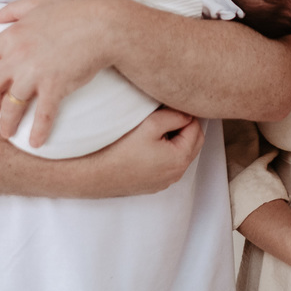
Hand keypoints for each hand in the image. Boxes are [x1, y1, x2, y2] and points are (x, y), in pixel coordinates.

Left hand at [0, 0, 118, 146]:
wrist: (103, 24)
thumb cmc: (74, 11)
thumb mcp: (39, 2)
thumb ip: (13, 10)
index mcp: (12, 36)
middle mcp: (17, 56)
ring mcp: (35, 73)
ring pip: (11, 105)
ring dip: (7, 123)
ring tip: (6, 134)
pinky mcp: (55, 87)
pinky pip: (43, 115)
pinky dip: (38, 131)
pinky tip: (36, 142)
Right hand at [82, 107, 204, 195]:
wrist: (94, 174)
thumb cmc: (120, 149)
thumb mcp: (150, 124)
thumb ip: (175, 116)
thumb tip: (187, 114)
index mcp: (180, 158)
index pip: (195, 128)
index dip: (185, 113)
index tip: (170, 106)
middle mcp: (176, 174)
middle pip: (193, 143)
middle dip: (185, 127)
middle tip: (167, 114)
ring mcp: (165, 181)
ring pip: (180, 155)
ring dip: (175, 140)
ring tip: (156, 128)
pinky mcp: (153, 184)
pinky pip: (168, 165)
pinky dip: (165, 153)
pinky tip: (147, 145)